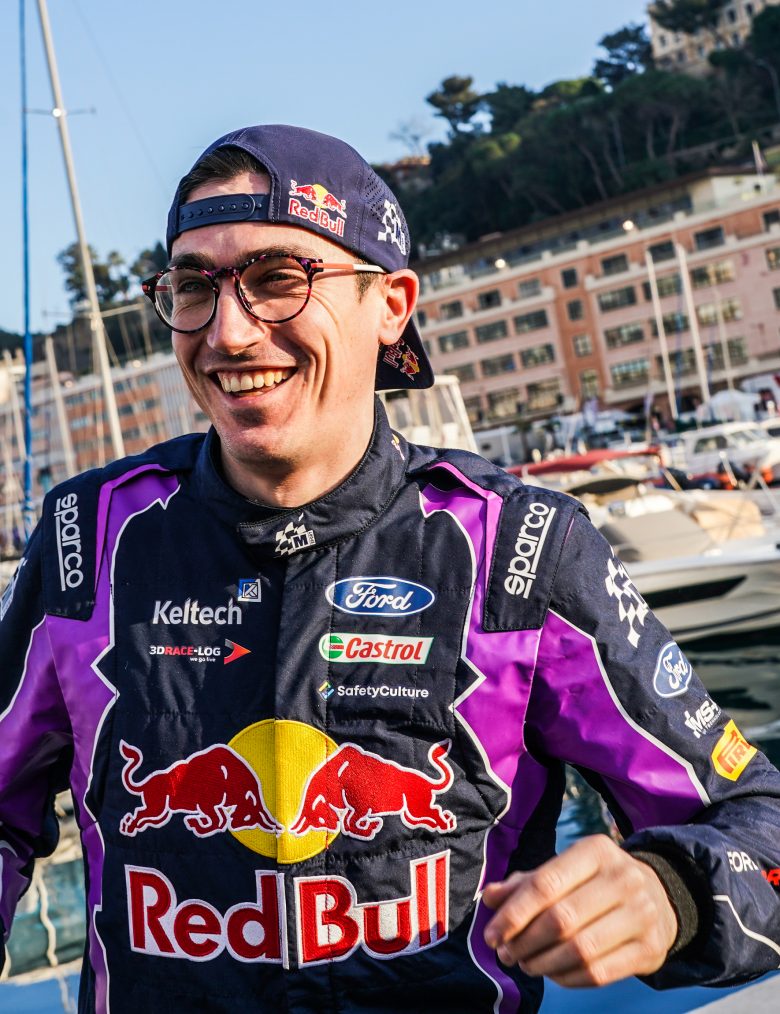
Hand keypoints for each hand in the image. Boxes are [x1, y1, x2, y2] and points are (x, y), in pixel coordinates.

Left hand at [482, 835, 677, 987]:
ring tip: (526, 964)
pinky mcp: (651, 949)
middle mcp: (624, 878)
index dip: (513, 913)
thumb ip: (526, 883)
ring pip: (580, 950)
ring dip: (543, 964)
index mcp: (597, 850)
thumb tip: (489, 897)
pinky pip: (599, 973)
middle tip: (506, 954)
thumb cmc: (596, 882)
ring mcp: (642, 914)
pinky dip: (567, 978)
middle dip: (525, 942)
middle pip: (562, 919)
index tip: (492, 936)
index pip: (545, 884)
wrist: (658, 897)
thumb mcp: (565, 870)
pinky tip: (553, 974)